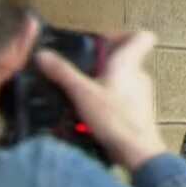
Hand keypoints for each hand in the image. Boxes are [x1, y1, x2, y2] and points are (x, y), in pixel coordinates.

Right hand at [34, 31, 165, 171]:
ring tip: (80, 93)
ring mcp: (142, 94)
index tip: (100, 43)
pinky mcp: (138, 111)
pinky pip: (122, 98)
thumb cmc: (115, 119)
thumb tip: (43, 55)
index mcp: (129, 63)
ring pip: (122, 80)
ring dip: (102, 83)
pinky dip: (107, 101)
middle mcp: (139, 75)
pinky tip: (90, 113)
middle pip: (125, 59)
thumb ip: (62, 72)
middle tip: (80, 70)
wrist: (138, 152)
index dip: (122, 34)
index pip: (141, 36)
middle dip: (101, 63)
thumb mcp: (82, 93)